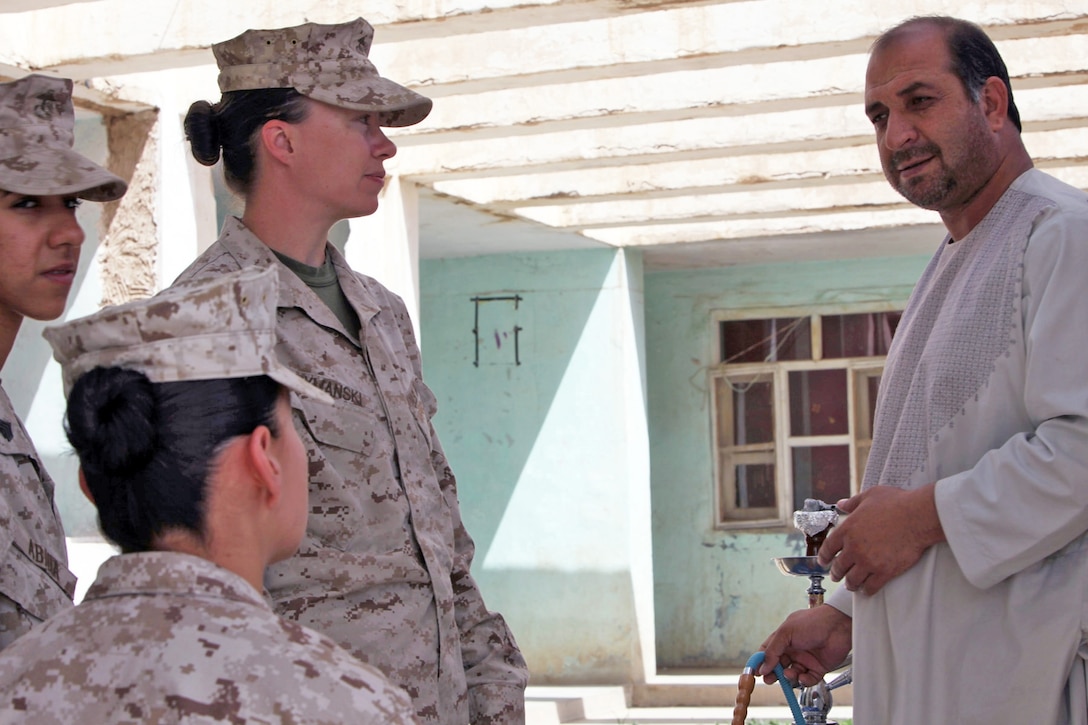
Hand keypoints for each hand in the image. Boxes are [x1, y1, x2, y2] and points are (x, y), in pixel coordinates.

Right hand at [758, 604, 851, 686]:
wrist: (838, 626)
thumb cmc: (813, 622)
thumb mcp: (786, 633)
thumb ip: (773, 650)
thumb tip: (763, 667)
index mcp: (784, 638)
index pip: (768, 651)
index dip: (761, 661)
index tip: (756, 671)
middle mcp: (794, 649)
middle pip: (779, 665)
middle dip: (773, 673)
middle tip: (769, 680)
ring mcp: (806, 659)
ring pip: (792, 674)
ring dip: (788, 677)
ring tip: (789, 674)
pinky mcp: (818, 668)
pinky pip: (808, 679)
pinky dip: (804, 681)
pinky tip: (802, 677)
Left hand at [818, 483, 944, 594]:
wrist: (918, 517)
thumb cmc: (896, 503)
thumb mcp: (870, 496)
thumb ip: (853, 502)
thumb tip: (840, 504)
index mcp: (847, 529)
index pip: (828, 548)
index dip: (824, 557)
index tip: (823, 562)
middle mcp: (854, 548)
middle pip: (839, 567)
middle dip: (836, 573)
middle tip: (836, 576)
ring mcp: (868, 561)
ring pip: (853, 580)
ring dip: (850, 584)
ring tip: (851, 585)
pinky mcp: (884, 572)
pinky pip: (871, 587)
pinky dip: (867, 590)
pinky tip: (867, 590)